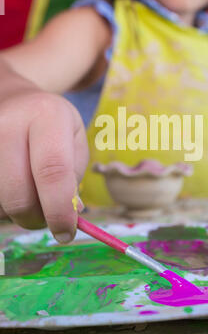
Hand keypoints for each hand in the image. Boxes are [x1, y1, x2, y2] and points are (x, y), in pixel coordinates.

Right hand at [0, 87, 88, 243]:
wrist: (12, 100)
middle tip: (48, 219)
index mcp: (46, 116)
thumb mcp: (74, 140)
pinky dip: (2, 204)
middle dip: (36, 218)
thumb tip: (69, 215)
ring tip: (29, 194)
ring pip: (0, 200)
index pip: (52, 171)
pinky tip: (12, 189)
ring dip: (16, 212)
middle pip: (18, 192)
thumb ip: (72, 177)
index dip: (60, 210)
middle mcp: (8, 123)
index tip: (66, 233)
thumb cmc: (51, 124)